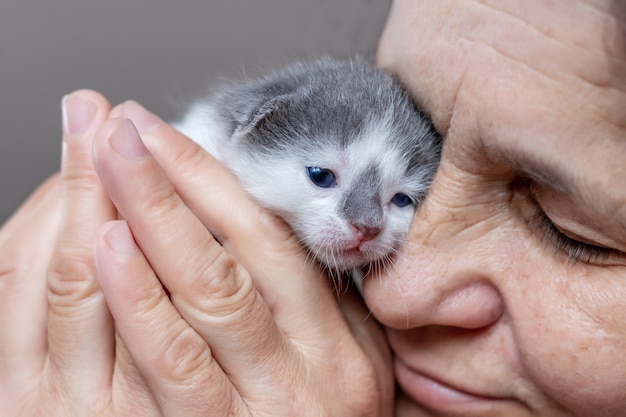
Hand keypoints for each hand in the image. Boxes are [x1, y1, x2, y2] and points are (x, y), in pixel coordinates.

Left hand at [96, 100, 395, 414]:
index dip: (215, 181)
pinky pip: (170, 369)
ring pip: (198, 308)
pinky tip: (104, 249)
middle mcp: (306, 374)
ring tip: (105, 169)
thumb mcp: (349, 360)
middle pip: (229, 262)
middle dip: (169, 187)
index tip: (167, 132)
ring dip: (148, 229)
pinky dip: (135, 303)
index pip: (273, 241)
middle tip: (123, 130)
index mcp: (341, 343)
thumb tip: (266, 219)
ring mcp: (260, 413)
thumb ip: (318, 300)